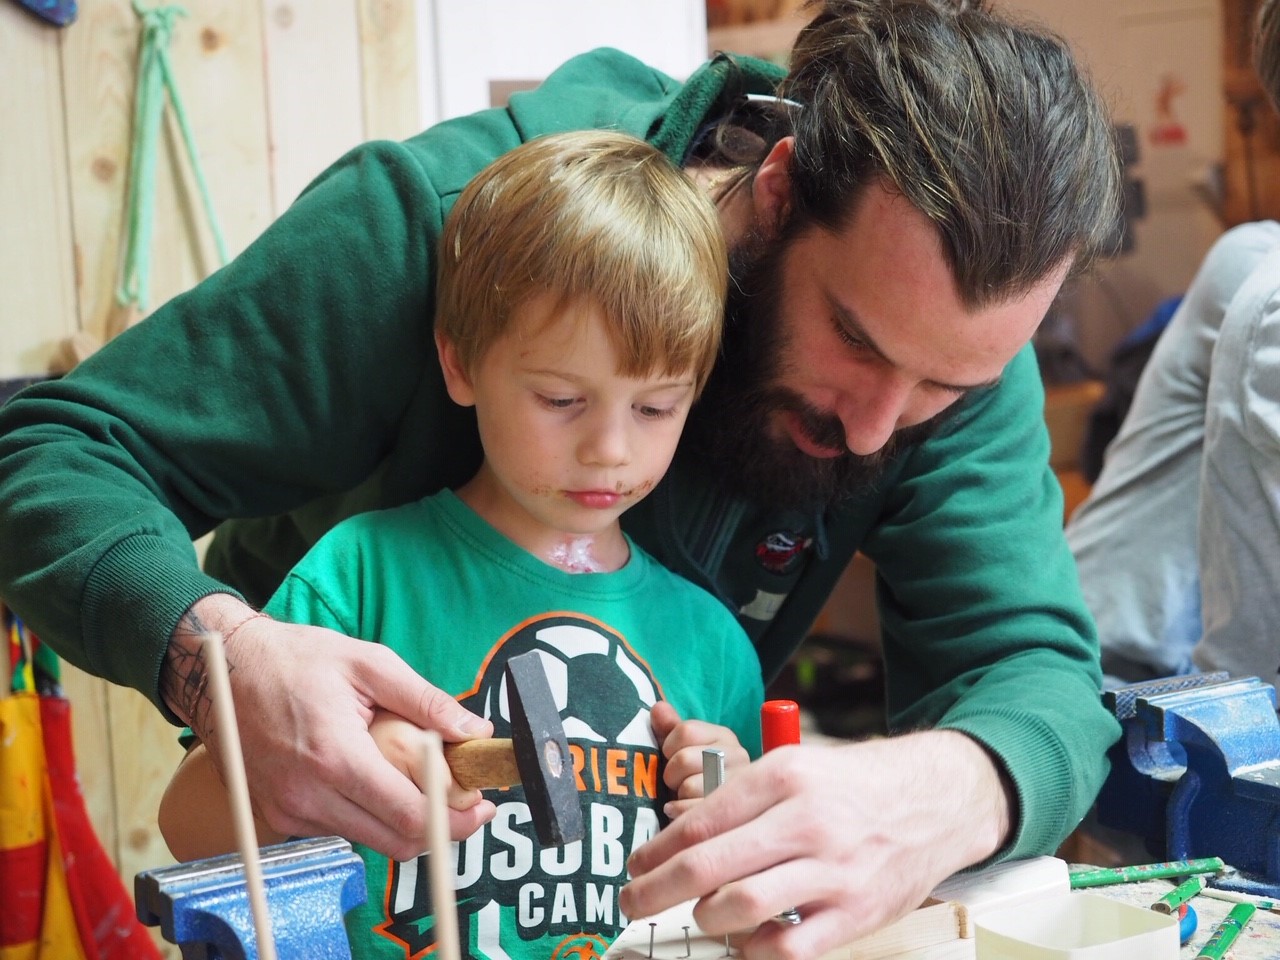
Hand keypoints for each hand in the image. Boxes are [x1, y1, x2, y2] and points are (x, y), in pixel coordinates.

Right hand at [162, 594, 495, 860]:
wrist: (226, 671)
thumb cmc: (296, 660)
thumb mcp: (370, 663)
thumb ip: (426, 701)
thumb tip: (475, 730)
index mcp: (336, 757)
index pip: (410, 816)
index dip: (455, 820)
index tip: (480, 806)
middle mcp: (309, 796)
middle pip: (395, 842)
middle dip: (440, 828)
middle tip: (463, 800)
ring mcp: (291, 811)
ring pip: (370, 840)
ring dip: (404, 821)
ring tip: (419, 781)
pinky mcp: (281, 816)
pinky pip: (341, 830)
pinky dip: (369, 814)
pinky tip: (376, 779)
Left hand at [619, 730, 1013, 959]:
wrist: (936, 800)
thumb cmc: (854, 787)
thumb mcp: (797, 768)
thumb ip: (745, 799)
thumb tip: (681, 838)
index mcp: (785, 778)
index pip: (701, 820)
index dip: (657, 850)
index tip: (637, 865)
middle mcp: (806, 822)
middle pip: (709, 866)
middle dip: (657, 890)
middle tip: (634, 900)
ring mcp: (833, 871)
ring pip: (741, 907)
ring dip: (705, 918)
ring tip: (700, 915)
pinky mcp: (856, 913)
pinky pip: (789, 947)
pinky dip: (755, 950)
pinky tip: (745, 940)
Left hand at [650, 700, 749, 817]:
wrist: (709, 818)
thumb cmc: (690, 780)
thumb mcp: (679, 750)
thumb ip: (669, 728)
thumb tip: (658, 708)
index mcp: (725, 737)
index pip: (685, 730)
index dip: (668, 747)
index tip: (672, 758)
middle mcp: (739, 758)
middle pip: (683, 759)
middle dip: (672, 774)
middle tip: (678, 782)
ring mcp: (739, 789)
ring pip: (688, 786)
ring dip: (678, 795)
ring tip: (686, 797)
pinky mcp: (733, 817)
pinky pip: (691, 812)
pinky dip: (678, 812)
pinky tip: (681, 811)